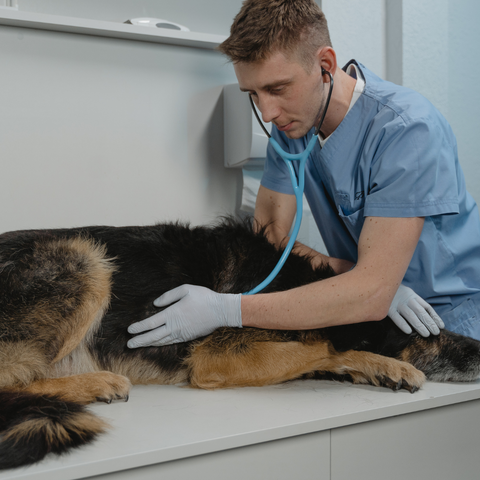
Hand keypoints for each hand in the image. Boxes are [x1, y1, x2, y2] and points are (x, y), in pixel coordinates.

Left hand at [127, 285, 241, 347]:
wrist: (221, 311)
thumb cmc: (204, 297)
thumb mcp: (186, 290)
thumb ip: (168, 296)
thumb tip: (155, 304)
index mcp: (172, 314)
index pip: (151, 323)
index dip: (139, 327)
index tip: (129, 330)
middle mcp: (175, 326)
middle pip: (153, 336)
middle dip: (140, 340)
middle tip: (129, 344)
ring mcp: (181, 333)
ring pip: (161, 341)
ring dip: (148, 343)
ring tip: (138, 345)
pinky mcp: (187, 337)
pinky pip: (171, 342)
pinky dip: (161, 343)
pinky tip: (156, 343)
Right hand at [388, 284, 444, 336]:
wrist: (380, 285)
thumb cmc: (395, 293)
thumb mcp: (406, 293)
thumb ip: (414, 302)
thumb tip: (427, 316)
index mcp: (413, 296)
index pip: (427, 307)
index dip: (435, 316)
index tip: (441, 326)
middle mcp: (407, 299)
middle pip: (420, 312)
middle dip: (429, 323)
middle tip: (435, 333)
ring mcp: (398, 304)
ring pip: (411, 315)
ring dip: (419, 325)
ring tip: (426, 334)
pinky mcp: (388, 308)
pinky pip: (396, 317)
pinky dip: (403, 324)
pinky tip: (408, 331)